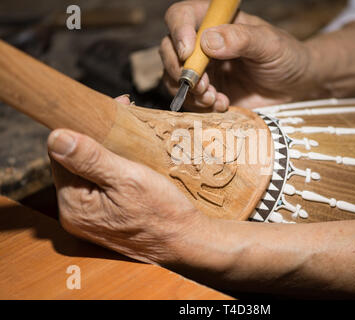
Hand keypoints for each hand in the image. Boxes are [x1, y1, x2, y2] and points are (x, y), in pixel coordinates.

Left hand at [48, 95, 207, 264]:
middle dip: (94, 140)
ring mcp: (88, 220)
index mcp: (74, 205)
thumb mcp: (128, 179)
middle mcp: (75, 215)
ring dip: (103, 153)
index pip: (61, 154)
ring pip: (87, 174)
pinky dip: (110, 170)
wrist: (186, 241)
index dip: (81, 129)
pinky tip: (127, 160)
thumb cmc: (163, 211)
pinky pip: (98, 187)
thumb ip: (90, 158)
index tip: (107, 111)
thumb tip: (55, 136)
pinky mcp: (103, 220)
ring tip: (127, 137)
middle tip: (121, 117)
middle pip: (73, 164)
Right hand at [160, 0, 310, 111]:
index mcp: (216, 21)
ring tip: (214, 98)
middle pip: (169, 49)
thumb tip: (208, 42)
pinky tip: (222, 104)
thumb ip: (241, 39)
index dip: (178, 32)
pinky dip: (201, 105)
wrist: (295, 87)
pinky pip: (190, 100)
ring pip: (174, 77)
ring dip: (190, 92)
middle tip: (203, 85)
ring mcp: (203, 69)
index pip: (182, 16)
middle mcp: (203, 43)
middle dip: (180, 70)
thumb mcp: (269, 44)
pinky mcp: (208, 92)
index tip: (188, 51)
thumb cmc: (286, 57)